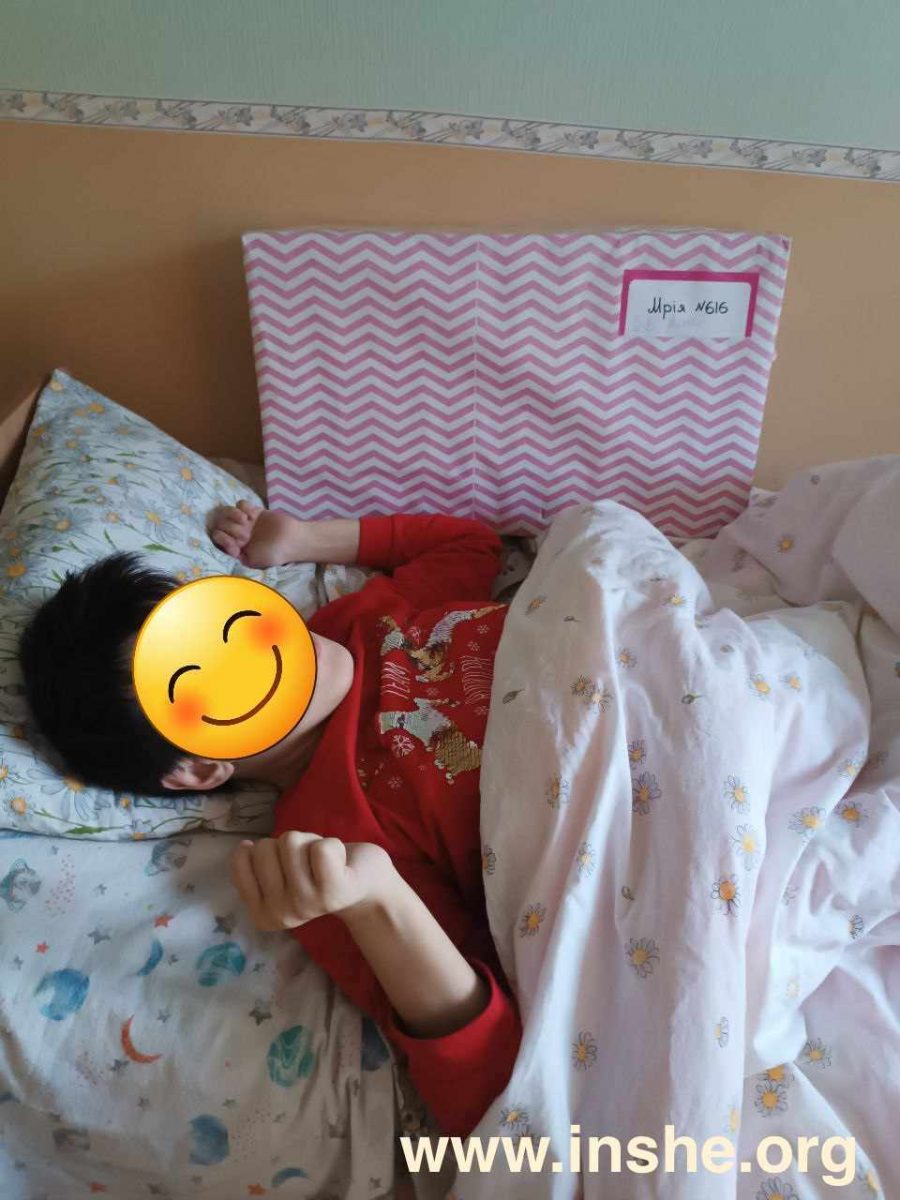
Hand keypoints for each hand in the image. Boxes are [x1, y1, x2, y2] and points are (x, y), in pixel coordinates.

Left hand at [209, 500, 300, 567]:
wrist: (293, 541)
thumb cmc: (274, 554)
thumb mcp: (253, 561)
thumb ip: (237, 556)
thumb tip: (226, 547)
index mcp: (236, 546)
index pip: (218, 538)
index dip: (223, 539)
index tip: (236, 545)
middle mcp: (238, 533)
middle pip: (221, 524)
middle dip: (230, 528)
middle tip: (245, 535)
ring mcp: (246, 521)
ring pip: (227, 512)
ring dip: (232, 515)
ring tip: (245, 521)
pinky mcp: (254, 511)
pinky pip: (240, 504)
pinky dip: (243, 507)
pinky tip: (252, 515)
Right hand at [231, 832, 393, 930]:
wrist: (366, 886)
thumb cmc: (317, 873)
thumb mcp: (277, 874)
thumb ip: (253, 865)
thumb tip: (244, 847)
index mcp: (261, 913)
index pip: (241, 858)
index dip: (266, 849)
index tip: (285, 866)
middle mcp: (280, 914)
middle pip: (265, 847)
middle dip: (289, 845)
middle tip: (307, 863)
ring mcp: (306, 905)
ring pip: (291, 841)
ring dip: (310, 842)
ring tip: (324, 862)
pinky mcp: (334, 892)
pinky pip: (321, 848)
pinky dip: (333, 844)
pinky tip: (340, 863)